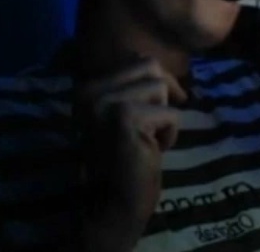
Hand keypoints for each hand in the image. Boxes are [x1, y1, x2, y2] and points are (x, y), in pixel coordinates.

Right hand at [73, 57, 185, 251]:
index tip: (156, 106)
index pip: (139, 60)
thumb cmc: (125, 155)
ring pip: (161, 87)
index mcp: (88, 87)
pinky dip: (170, 134)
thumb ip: (132, 82)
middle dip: (164, 94)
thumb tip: (146, 56)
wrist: (114, 203)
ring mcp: (105, 103)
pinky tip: (152, 151)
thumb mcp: (124, 109)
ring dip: (164, 116)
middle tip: (156, 122)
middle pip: (151, 67)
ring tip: (148, 138)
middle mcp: (90, 91)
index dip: (158, 82)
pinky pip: (171, 114)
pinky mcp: (125, 119)